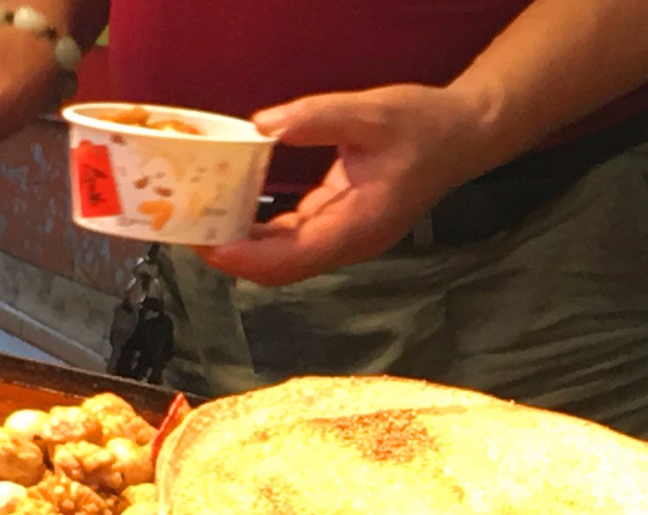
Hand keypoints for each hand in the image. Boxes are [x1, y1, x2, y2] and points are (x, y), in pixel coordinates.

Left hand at [198, 84, 497, 287]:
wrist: (462, 136)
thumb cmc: (422, 125)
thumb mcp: (369, 112)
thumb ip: (316, 118)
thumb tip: (263, 126)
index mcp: (359, 224)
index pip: (293, 256)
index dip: (245, 257)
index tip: (203, 242)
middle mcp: (352, 242)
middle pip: (283, 269)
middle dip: (233, 256)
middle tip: (185, 229)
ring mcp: (348, 238)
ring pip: (286, 260)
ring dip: (244, 248)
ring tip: (199, 222)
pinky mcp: (343, 225)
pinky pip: (295, 241)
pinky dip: (261, 235)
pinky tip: (233, 213)